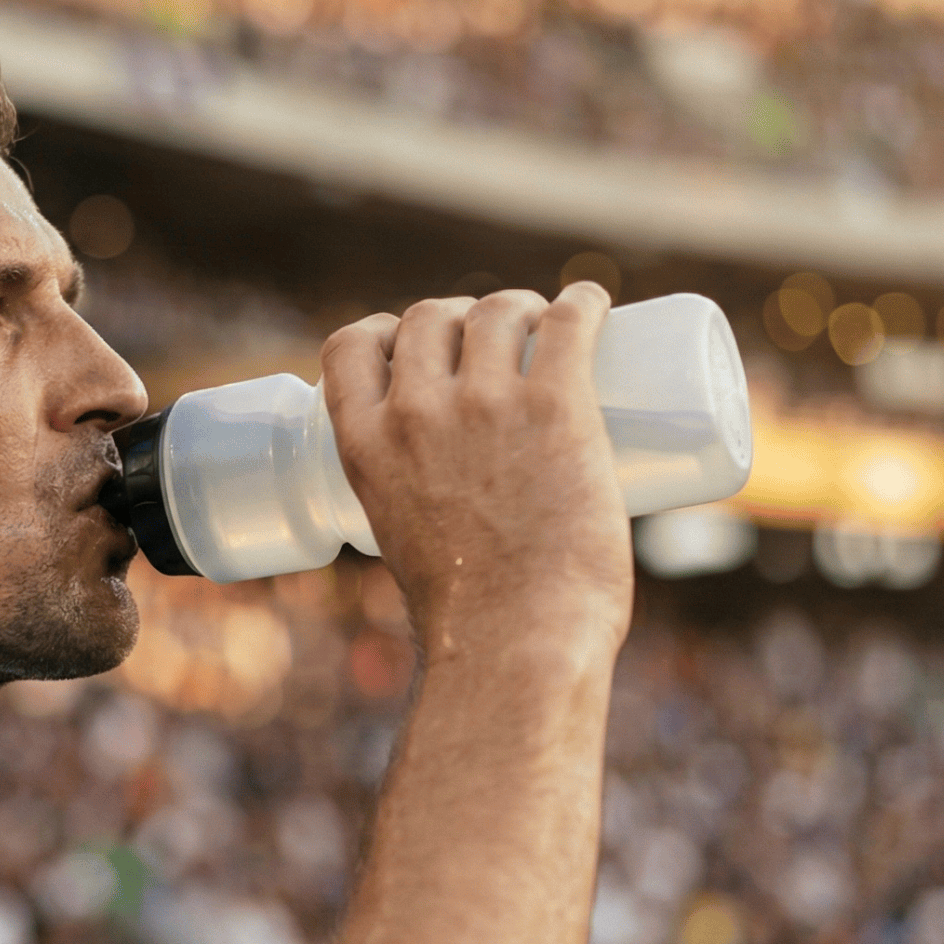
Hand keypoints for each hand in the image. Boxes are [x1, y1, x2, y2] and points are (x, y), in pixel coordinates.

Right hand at [319, 284, 630, 659]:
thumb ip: (417, 508)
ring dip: (519, 306)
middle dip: (461, 315)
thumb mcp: (403, 545)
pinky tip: (592, 303)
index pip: (351, 346)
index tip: (412, 341)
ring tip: (546, 324)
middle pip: (430, 317)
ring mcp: (486, 404)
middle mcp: (416, 412)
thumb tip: (460, 513)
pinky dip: (582, 302)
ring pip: (497, 311)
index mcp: (365, 446)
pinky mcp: (556, 405)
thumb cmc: (468, 618)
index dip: (383, 331)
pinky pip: (568, 321)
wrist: (516, 640)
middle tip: (497, 338)